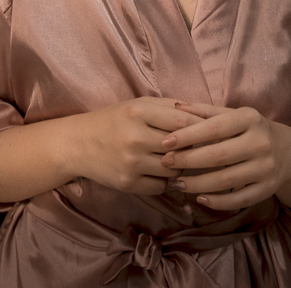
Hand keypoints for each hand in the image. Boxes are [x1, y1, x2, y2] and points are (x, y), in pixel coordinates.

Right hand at [69, 97, 203, 195]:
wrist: (77, 144)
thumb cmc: (113, 120)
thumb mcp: (137, 105)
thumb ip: (169, 106)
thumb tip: (204, 114)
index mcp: (139, 112)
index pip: (183, 120)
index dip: (201, 127)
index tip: (213, 131)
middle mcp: (135, 137)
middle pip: (182, 147)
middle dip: (194, 149)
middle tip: (202, 149)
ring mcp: (131, 162)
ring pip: (175, 169)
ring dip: (180, 166)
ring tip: (179, 160)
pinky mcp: (128, 183)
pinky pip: (161, 186)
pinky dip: (166, 181)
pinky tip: (162, 173)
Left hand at [158, 101, 290, 211]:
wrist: (287, 151)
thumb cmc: (249, 130)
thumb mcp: (232, 115)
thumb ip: (205, 111)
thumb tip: (175, 107)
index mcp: (250, 119)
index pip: (215, 128)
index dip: (188, 136)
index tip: (165, 142)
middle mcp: (261, 143)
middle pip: (218, 156)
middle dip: (188, 161)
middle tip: (165, 163)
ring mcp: (266, 168)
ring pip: (226, 180)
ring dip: (197, 184)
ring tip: (176, 183)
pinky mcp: (267, 189)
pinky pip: (238, 199)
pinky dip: (217, 202)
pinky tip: (199, 198)